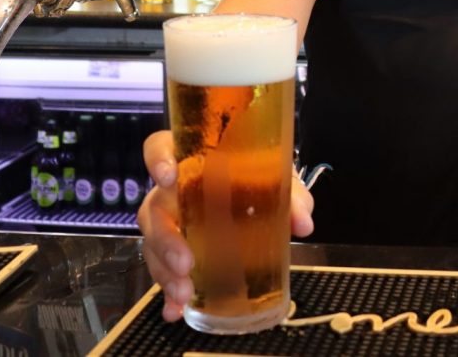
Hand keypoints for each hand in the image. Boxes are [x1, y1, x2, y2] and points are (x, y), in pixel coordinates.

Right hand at [136, 130, 315, 321]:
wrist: (262, 196)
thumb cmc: (261, 178)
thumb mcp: (280, 179)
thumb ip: (292, 196)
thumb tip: (303, 223)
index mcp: (193, 160)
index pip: (160, 146)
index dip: (158, 159)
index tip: (169, 177)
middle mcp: (174, 192)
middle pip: (153, 210)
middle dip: (165, 238)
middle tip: (186, 263)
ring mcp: (171, 223)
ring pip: (153, 245)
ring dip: (165, 271)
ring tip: (185, 294)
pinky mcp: (175, 253)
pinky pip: (164, 273)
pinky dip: (167, 295)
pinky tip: (175, 312)